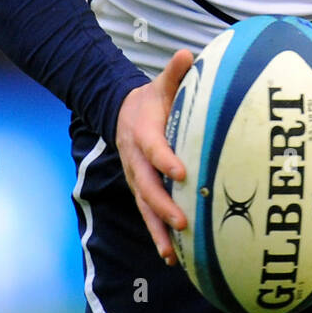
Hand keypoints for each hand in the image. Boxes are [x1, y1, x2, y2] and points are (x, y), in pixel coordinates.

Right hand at [114, 48, 193, 263]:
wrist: (124, 114)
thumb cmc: (153, 100)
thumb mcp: (161, 84)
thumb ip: (175, 73)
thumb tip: (188, 54)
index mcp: (143, 133)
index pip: (154, 148)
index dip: (165, 160)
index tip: (181, 171)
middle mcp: (137, 161)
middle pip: (147, 186)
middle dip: (163, 205)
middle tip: (182, 220)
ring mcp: (137, 179)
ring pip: (145, 208)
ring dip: (158, 230)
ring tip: (172, 252)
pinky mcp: (142, 192)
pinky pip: (148, 216)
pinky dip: (158, 237)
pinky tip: (172, 258)